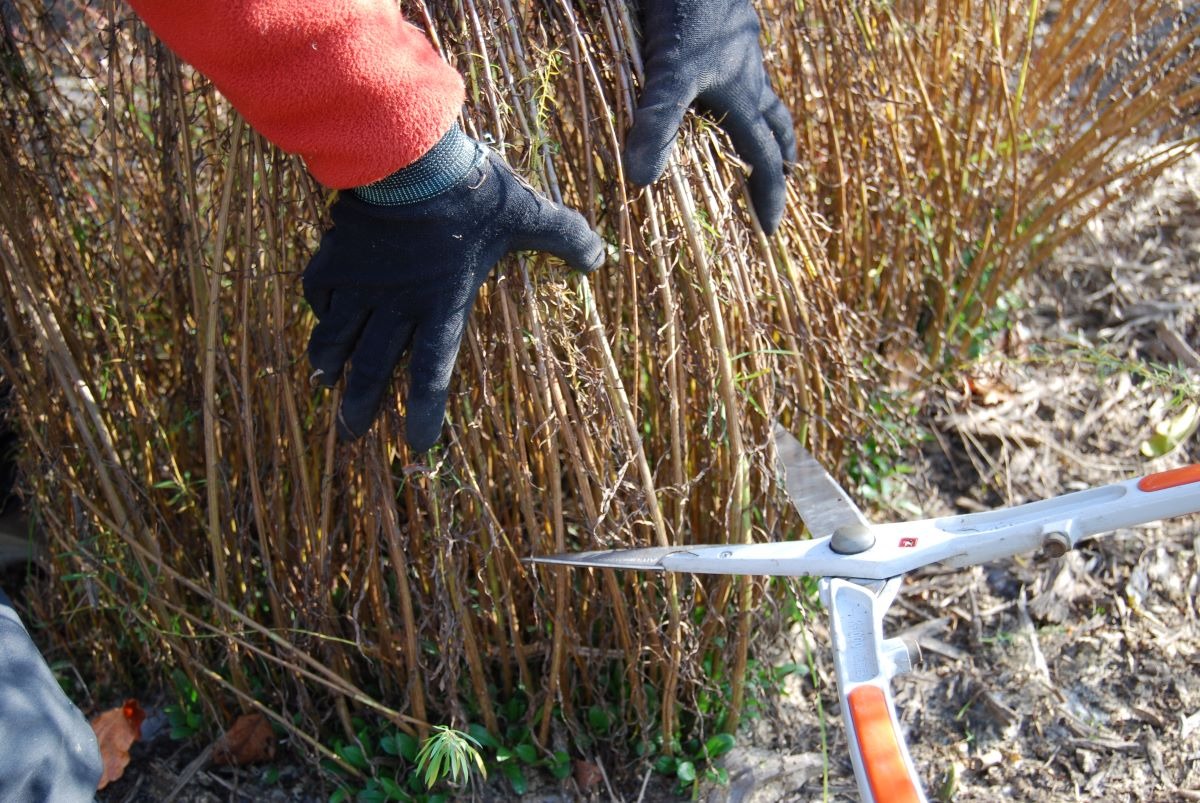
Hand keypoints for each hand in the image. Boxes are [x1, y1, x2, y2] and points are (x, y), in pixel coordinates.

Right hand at [303, 131, 603, 450]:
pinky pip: (320, 293)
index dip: (424, 412)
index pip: (431, 373)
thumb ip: (565, 238)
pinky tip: (321, 320)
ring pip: (337, 338)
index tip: (416, 444)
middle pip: (372, 368)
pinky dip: (319, 311)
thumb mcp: (529, 214)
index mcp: (442, 304)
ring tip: (325, 385)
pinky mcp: (336, 255)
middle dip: (360, 405)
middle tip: (350, 433)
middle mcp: (397, 304)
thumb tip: (600, 259)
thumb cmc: (475, 191)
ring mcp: (362, 282)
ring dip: (330, 365)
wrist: (411, 156)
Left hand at [624, 0, 795, 233]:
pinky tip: (727, 82)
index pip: (765, 159)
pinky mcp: (726, 30)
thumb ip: (657, 124)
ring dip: (769, 124)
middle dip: (778, 161)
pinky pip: (744, 70)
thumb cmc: (684, 18)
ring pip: (764, 96)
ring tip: (769, 141)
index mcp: (743, 98)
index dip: (768, 196)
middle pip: (775, 128)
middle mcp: (750, 77)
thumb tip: (642, 181)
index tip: (770, 230)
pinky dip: (744, 89)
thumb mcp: (667, 74)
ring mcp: (741, 52)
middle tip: (781, 185)